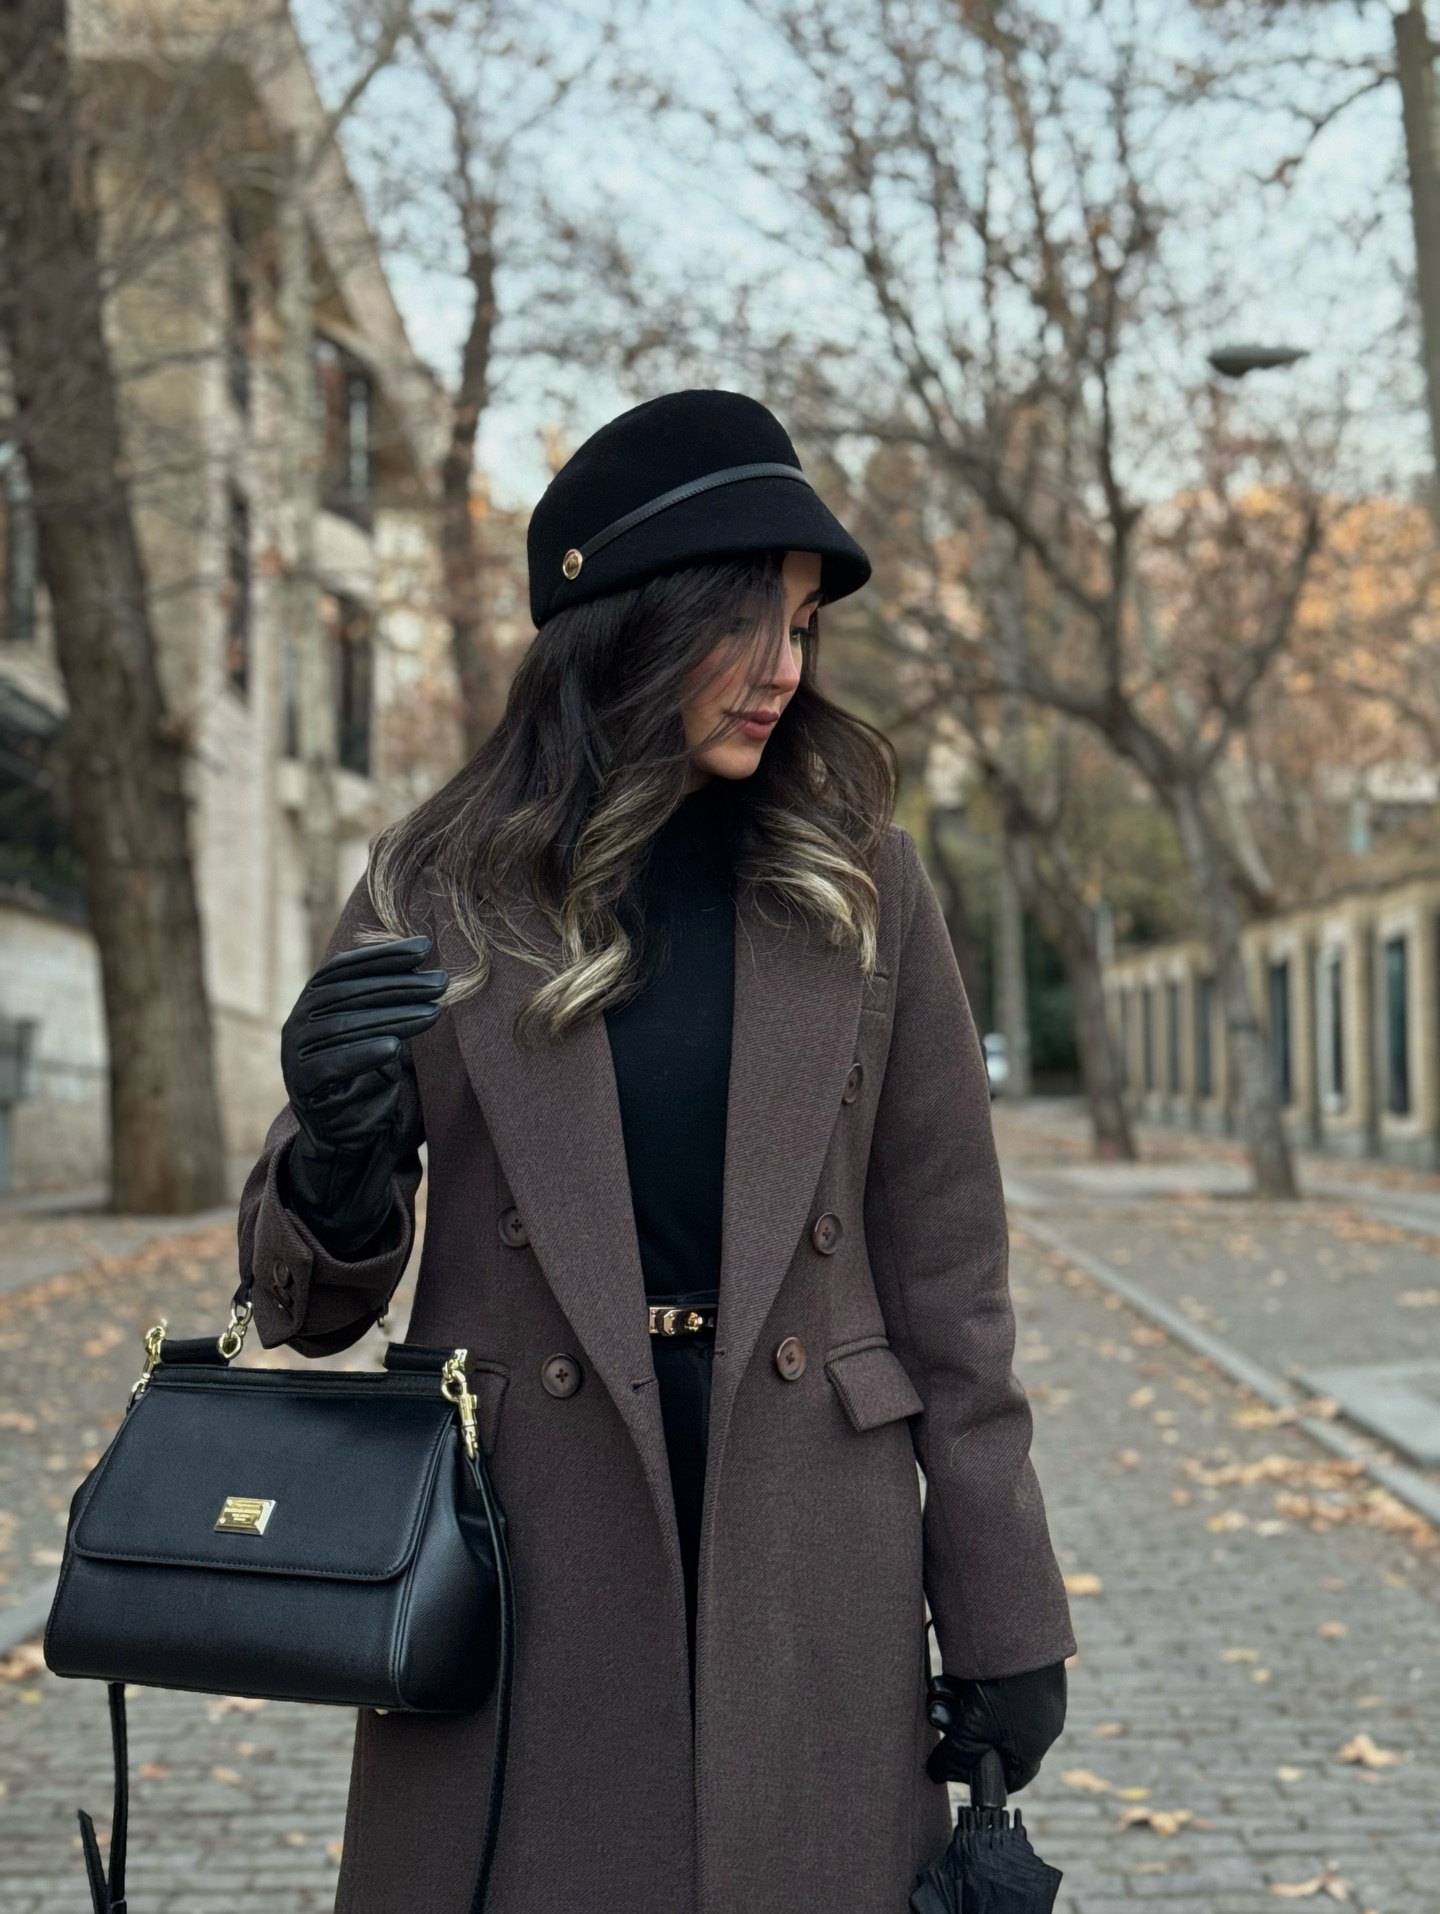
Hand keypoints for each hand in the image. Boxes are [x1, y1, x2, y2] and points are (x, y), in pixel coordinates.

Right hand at [280, 936, 446, 1253]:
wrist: (343, 1135)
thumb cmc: (366, 1075)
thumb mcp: (377, 1030)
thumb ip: (387, 1000)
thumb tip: (427, 966)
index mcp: (310, 1003)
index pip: (344, 969)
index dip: (382, 956)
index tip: (423, 948)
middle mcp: (296, 1024)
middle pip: (348, 995)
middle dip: (398, 986)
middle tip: (440, 983)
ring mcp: (294, 1057)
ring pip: (343, 1027)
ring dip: (392, 1017)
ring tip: (433, 1012)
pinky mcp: (302, 1088)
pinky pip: (331, 1066)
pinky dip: (362, 1054)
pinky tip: (394, 1048)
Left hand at [925, 1661, 1066, 1793]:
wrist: (1019, 1630)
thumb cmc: (1001, 1688)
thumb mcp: (972, 1730)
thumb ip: (955, 1757)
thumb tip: (937, 1773)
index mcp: (1034, 1745)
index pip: (1011, 1777)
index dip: (981, 1775)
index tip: (955, 1764)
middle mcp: (1039, 1722)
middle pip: (990, 1737)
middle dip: (958, 1726)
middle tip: (938, 1712)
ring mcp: (1034, 1692)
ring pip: (987, 1708)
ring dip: (958, 1700)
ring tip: (942, 1688)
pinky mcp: (1025, 1666)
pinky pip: (994, 1682)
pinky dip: (970, 1680)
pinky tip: (954, 1673)